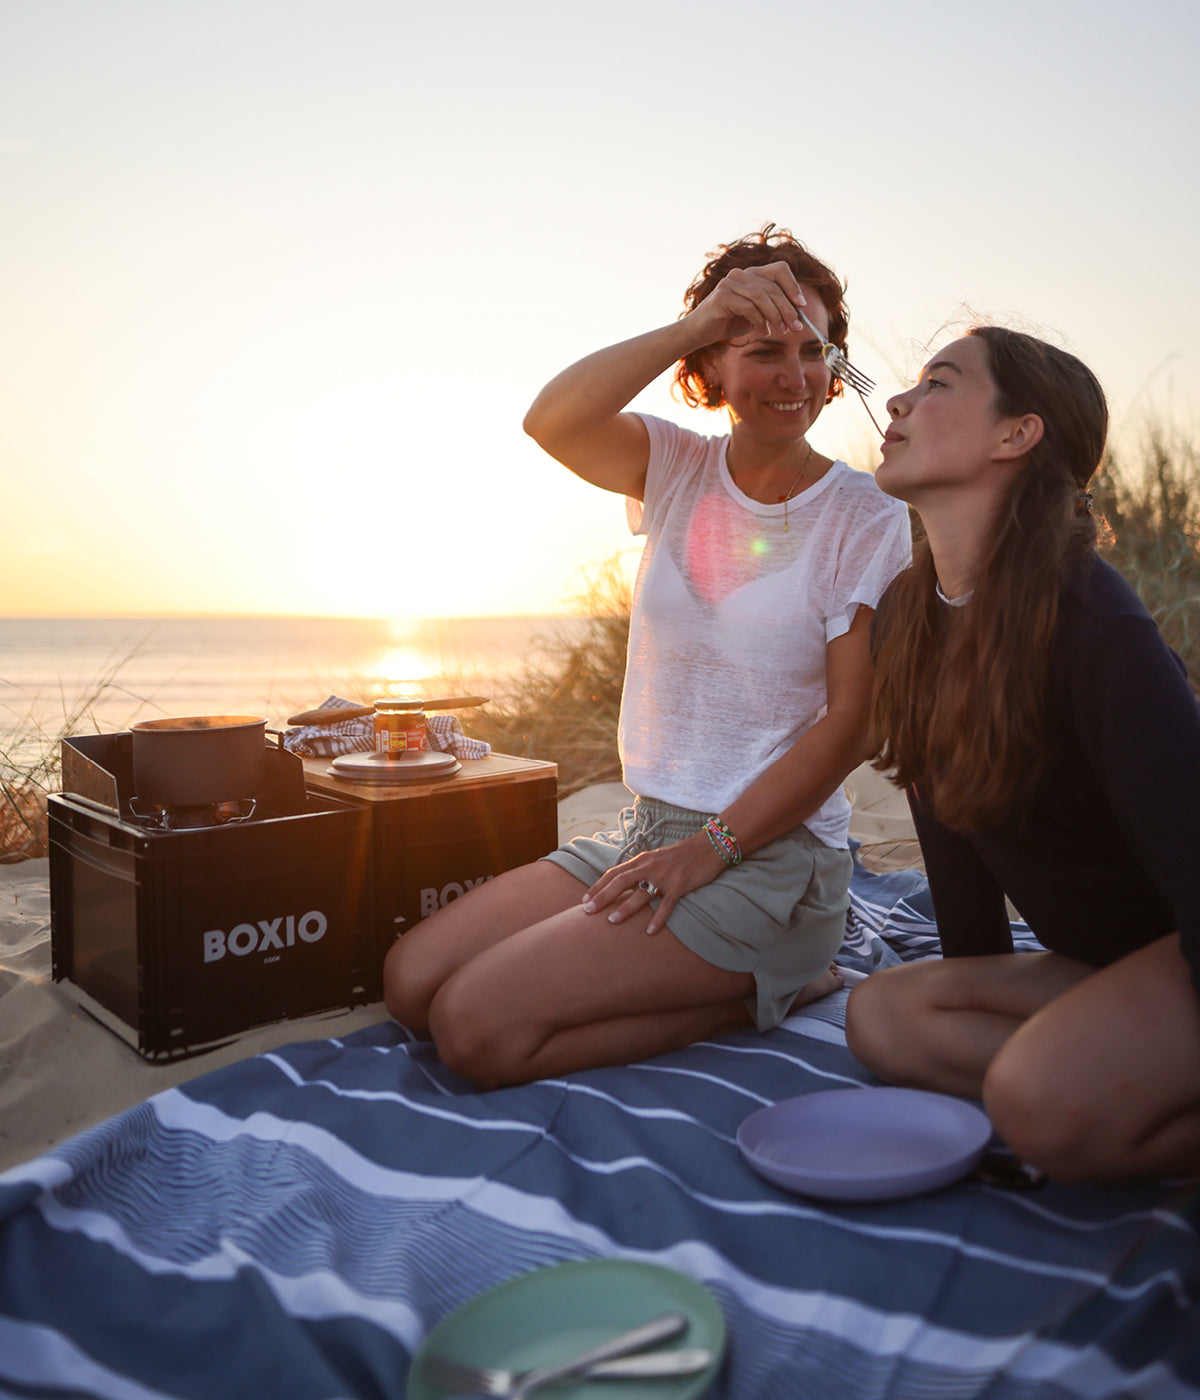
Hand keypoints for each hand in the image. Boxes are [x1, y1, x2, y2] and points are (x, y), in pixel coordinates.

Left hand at [581, 832, 727, 934]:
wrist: (708, 846)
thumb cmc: (681, 855)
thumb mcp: (656, 858)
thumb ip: (640, 869)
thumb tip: (623, 883)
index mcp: (642, 860)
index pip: (614, 873)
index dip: (598, 886)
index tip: (584, 899)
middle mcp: (650, 866)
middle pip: (620, 882)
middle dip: (603, 896)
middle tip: (588, 911)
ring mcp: (665, 876)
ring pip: (641, 894)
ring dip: (625, 908)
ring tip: (611, 921)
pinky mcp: (680, 885)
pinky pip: (666, 904)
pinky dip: (658, 918)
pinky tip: (650, 931)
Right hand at [684, 262, 807, 346]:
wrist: (700, 332)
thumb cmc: (730, 322)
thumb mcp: (756, 314)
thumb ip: (773, 308)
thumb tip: (798, 314)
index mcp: (751, 274)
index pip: (780, 269)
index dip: (793, 285)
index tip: (802, 305)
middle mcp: (741, 274)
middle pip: (773, 287)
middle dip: (788, 309)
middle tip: (796, 327)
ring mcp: (729, 283)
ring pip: (761, 296)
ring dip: (776, 315)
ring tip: (782, 330)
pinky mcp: (721, 297)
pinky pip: (748, 307)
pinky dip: (759, 320)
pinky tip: (762, 331)